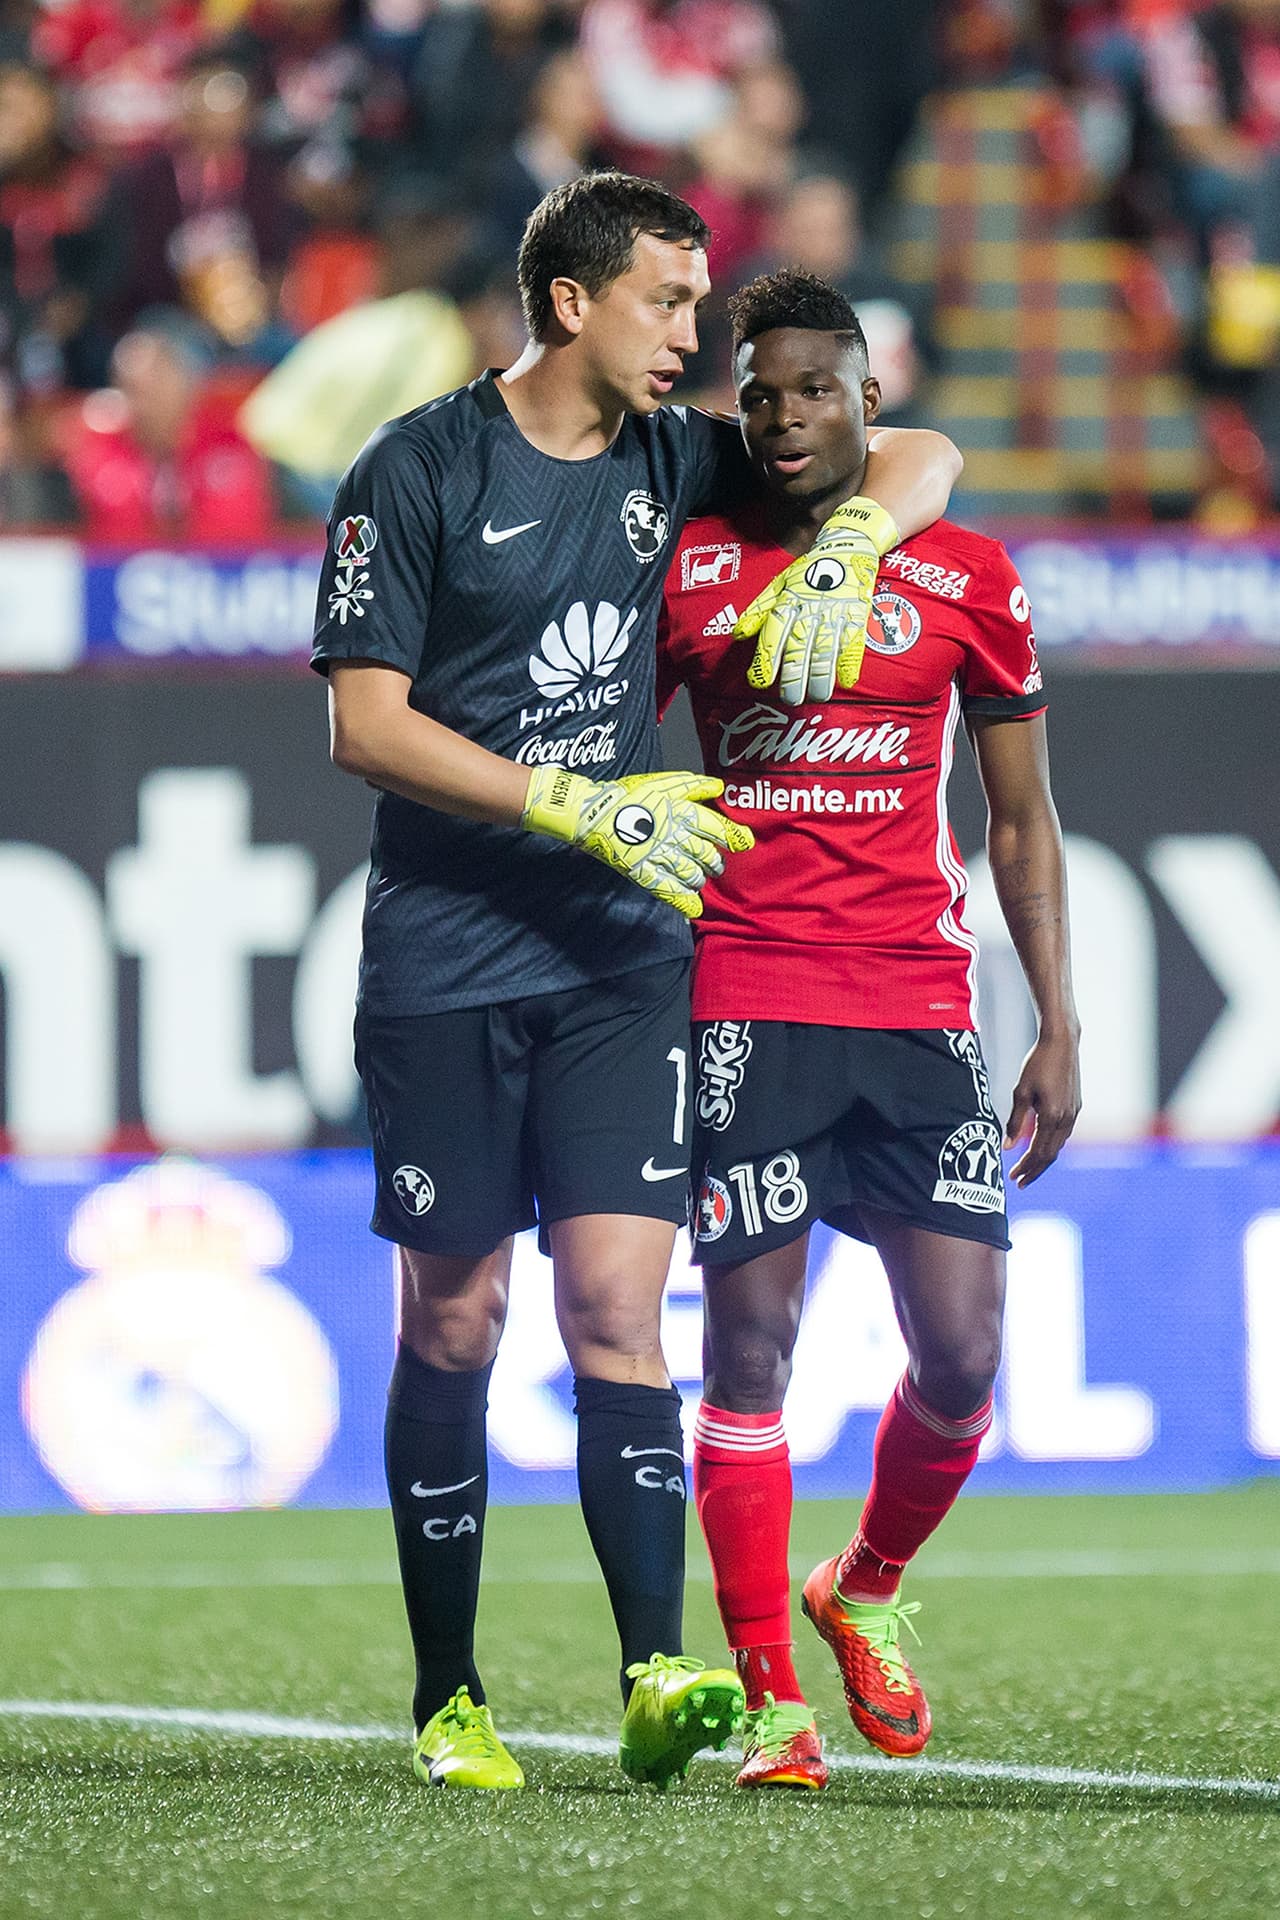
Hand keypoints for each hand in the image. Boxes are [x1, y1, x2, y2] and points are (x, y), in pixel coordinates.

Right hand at [522, 767, 753, 918]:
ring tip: (700, 879)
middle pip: (706, 854)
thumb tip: (718, 788)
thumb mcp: (662, 781)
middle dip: (715, 862)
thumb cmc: (627, 795)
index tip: (744, 843)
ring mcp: (658, 856)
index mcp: (681, 812)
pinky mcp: (643, 872)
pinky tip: (693, 907)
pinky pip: (667, 889)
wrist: (593, 812)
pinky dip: (683, 900)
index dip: (732, 836)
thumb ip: (692, 785)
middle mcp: (674, 835)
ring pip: (691, 873)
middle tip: (716, 865)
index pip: (715, 828)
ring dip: (700, 878)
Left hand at [733, 496, 898, 706]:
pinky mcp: (857, 614)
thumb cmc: (808, 571)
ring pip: (826, 649)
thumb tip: (737, 634)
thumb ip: (758, 611)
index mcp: (788, 601)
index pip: (773, 633)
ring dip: (821, 676)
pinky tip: (847, 681)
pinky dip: (851, 662)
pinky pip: (854, 642)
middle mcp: (809, 608)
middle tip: (790, 699)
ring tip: (816, 697)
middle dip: (793, 676)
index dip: (766, 659)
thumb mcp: (779, 584)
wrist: (847, 547)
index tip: (760, 682)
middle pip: (798, 647)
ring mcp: (835, 612)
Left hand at [1004, 1030, 1081, 1186]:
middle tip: (1019, 1181)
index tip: (1013, 1178)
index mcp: (1052, 1117)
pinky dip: (1051, 1144)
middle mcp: (1067, 1119)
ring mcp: (1074, 1113)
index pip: (1038, 1153)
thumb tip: (1007, 1146)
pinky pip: (1063, 1133)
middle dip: (1034, 1170)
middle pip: (1050, 1155)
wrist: (1062, 1043)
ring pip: (1058, 1145)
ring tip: (1028, 1167)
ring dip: (1043, 1159)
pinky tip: (1040, 1145)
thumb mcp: (1021, 1092)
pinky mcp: (1076, 1106)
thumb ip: (1015, 1121)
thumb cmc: (1038, 1063)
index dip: (1025, 1168)